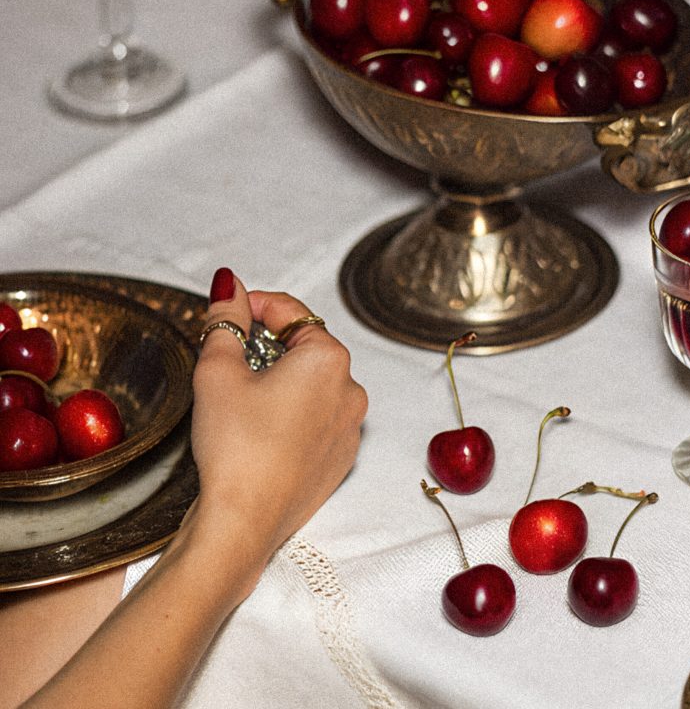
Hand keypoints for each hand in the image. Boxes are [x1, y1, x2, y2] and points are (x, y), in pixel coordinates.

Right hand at [190, 269, 366, 571]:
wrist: (243, 524)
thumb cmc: (234, 447)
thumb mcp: (218, 370)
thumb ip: (225, 318)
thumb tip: (227, 284)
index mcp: (329, 359)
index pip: (290, 311)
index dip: (252, 304)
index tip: (225, 310)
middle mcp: (351, 390)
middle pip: (305, 346)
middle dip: (266, 343)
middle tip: (228, 355)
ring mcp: (350, 428)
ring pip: (312, 383)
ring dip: (280, 377)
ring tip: (241, 396)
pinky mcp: (340, 458)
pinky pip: (318, 418)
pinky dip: (292, 411)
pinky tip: (259, 428)